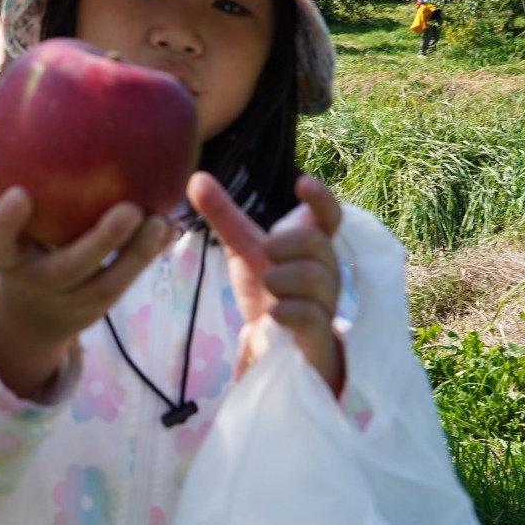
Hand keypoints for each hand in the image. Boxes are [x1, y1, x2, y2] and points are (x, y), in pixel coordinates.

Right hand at [0, 190, 173, 400]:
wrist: (27, 321)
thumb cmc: (21, 256)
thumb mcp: (10, 237)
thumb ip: (23, 207)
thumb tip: (50, 152)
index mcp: (5, 262)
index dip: (5, 223)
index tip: (20, 195)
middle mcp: (34, 285)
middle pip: (65, 268)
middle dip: (99, 241)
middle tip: (128, 209)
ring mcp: (68, 305)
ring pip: (106, 284)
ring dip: (137, 255)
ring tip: (162, 223)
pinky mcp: (94, 311)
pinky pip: (123, 284)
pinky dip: (147, 256)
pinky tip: (169, 229)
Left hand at [189, 172, 343, 392]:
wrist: (276, 346)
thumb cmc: (269, 289)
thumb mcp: (244, 250)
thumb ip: (224, 216)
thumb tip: (196, 178)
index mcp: (312, 245)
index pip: (328, 215)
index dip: (320, 198)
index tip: (301, 183)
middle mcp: (326, 270)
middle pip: (317, 242)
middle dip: (286, 242)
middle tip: (265, 251)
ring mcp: (326, 302)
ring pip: (316, 277)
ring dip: (282, 277)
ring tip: (268, 285)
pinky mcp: (319, 334)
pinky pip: (311, 315)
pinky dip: (287, 310)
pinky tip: (274, 313)